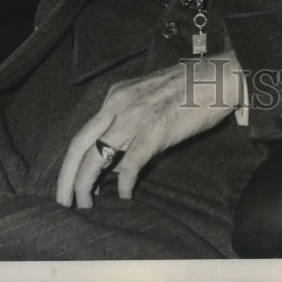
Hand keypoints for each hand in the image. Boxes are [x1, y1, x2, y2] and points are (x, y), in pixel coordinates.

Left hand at [55, 51, 242, 208]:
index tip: (68, 182)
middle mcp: (119, 104)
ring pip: (97, 157)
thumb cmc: (189, 87)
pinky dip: (122, 185)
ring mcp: (135, 117)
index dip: (71, 161)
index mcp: (116, 95)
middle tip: (63, 202)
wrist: (218, 76)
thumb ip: (130, 117)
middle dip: (67, 178)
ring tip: (86, 205)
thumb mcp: (148, 95)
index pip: (83, 132)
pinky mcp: (154, 131)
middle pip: (79, 145)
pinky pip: (130, 165)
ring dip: (86, 186)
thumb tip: (119, 151)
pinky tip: (124, 197)